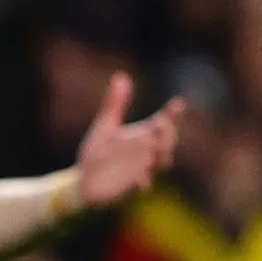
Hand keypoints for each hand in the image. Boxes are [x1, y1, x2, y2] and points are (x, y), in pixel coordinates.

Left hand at [72, 72, 184, 211]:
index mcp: (142, 135)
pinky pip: (144, 183)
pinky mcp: (134, 183)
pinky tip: (140, 182)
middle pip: (168, 140)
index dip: (172, 113)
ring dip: (162, 157)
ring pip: (162, 161)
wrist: (84, 181)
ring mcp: (143, 167)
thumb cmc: (96, 153)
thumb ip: (114, 104)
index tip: (178, 104)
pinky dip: (144, 182)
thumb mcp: (104, 127)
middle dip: (168, 134)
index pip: (162, 121)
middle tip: (160, 126)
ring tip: (156, 153)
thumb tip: (121, 76)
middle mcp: (147, 150)